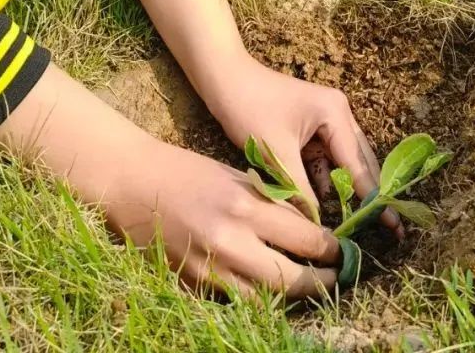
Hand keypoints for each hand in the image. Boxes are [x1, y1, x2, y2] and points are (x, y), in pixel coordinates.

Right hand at [106, 142, 341, 296]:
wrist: (133, 183)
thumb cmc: (187, 171)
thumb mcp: (236, 178)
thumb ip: (269, 205)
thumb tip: (305, 227)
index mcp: (246, 207)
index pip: (305, 238)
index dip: (330, 248)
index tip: (341, 249)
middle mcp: (231, 242)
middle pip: (291, 280)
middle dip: (321, 282)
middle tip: (337, 278)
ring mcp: (209, 270)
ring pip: (265, 300)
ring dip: (290, 297)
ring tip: (308, 289)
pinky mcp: (191, 286)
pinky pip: (233, 302)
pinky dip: (255, 300)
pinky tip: (268, 293)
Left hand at [205, 55, 403, 239]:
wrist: (225, 78)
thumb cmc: (249, 108)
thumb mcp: (276, 154)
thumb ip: (299, 192)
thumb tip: (315, 229)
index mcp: (335, 114)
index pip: (359, 165)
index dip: (375, 198)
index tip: (394, 226)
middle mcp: (339, 114)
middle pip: (361, 162)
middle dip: (371, 194)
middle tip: (391, 230)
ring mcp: (326, 121)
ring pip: (344, 162)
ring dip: (348, 189)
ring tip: (364, 222)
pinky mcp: (311, 129)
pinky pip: (326, 160)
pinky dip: (327, 181)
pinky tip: (329, 205)